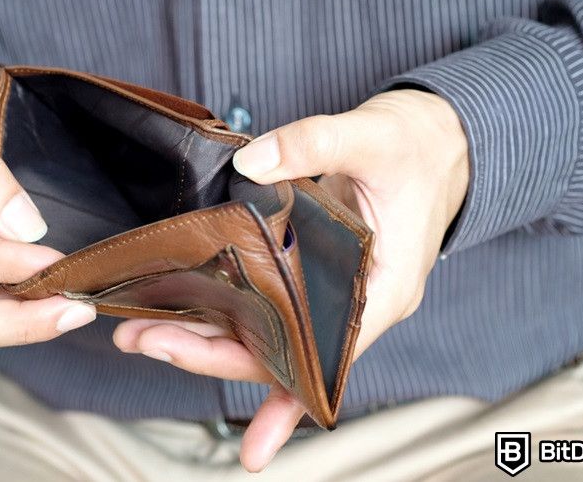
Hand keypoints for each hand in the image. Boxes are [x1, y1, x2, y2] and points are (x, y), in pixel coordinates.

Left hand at [113, 89, 468, 470]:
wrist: (437, 138)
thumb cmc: (418, 146)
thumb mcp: (372, 137)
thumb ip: (311, 145)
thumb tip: (247, 165)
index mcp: (383, 288)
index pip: (329, 355)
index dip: (290, 398)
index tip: (255, 444)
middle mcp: (355, 300)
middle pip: (283, 350)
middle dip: (212, 354)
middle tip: (146, 340)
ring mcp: (330, 286)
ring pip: (267, 328)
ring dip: (207, 332)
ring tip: (144, 329)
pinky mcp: (311, 265)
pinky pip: (267, 298)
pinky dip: (228, 308)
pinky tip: (183, 312)